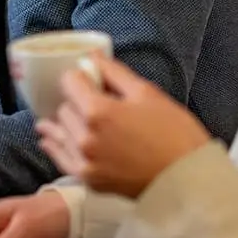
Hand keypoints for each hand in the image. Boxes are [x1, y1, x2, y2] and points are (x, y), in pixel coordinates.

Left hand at [36, 52, 211, 197]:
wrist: (188, 179)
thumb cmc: (174, 134)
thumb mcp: (147, 93)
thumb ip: (114, 73)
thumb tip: (92, 57)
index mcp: (98, 111)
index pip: (69, 82)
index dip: (79, 76)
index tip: (88, 79)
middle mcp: (85, 137)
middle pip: (64, 107)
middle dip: (76, 100)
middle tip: (93, 100)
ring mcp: (85, 161)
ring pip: (60, 131)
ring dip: (66, 121)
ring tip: (67, 115)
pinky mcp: (89, 180)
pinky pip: (60, 158)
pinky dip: (55, 146)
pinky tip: (49, 139)